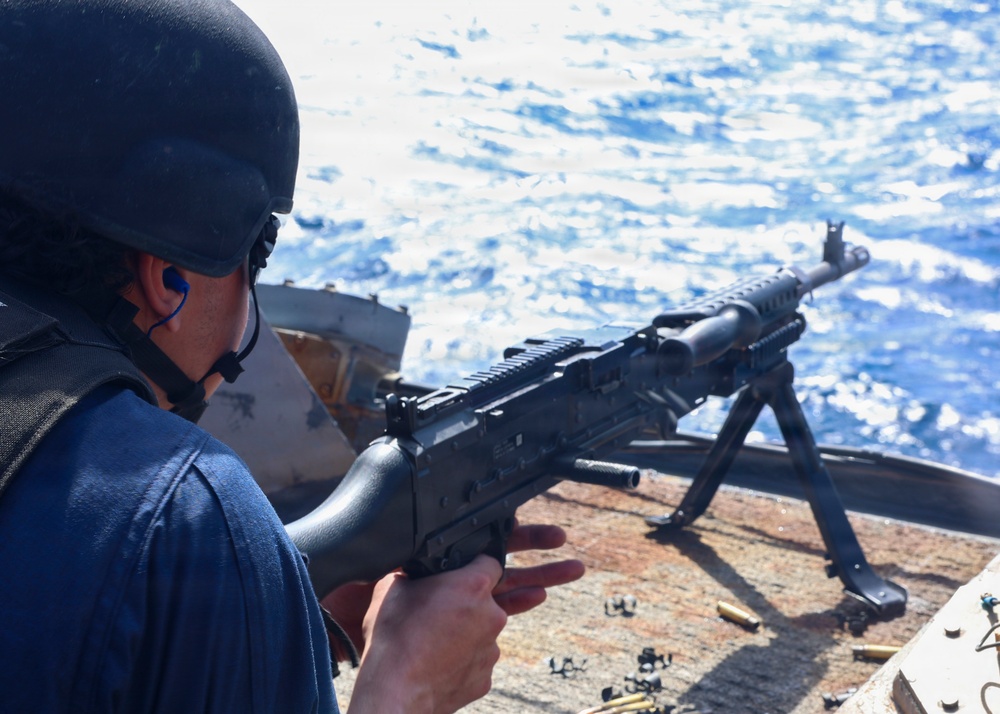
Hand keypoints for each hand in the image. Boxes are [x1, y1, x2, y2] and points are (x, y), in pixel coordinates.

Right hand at [320, 520, 585, 656]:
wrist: (394, 694)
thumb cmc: (391, 640)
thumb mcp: (395, 587)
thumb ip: (415, 569)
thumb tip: (415, 559)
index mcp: (472, 584)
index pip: (490, 559)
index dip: (479, 560)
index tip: (478, 561)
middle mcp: (491, 613)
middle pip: (508, 590)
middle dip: (544, 576)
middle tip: (576, 567)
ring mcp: (491, 647)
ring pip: (486, 627)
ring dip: (471, 627)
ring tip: (441, 636)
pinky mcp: (486, 675)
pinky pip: (478, 656)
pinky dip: (464, 655)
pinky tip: (439, 659)